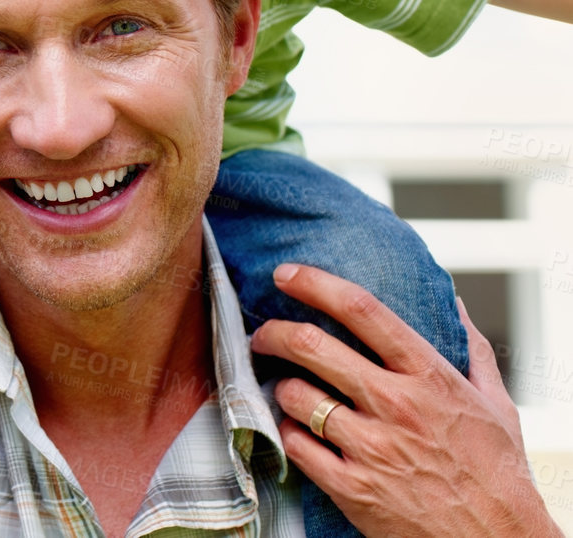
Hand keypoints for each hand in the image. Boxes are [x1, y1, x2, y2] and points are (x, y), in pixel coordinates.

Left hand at [250, 264, 561, 537]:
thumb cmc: (497, 473)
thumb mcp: (496, 404)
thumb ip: (472, 351)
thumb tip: (455, 305)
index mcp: (429, 376)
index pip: (362, 309)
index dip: (315, 284)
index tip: (286, 274)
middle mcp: (396, 404)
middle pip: (311, 345)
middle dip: (274, 332)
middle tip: (263, 334)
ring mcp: (371, 446)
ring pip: (296, 395)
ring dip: (281, 388)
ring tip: (285, 389)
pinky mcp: (352, 486)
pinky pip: (296, 444)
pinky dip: (289, 433)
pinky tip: (298, 431)